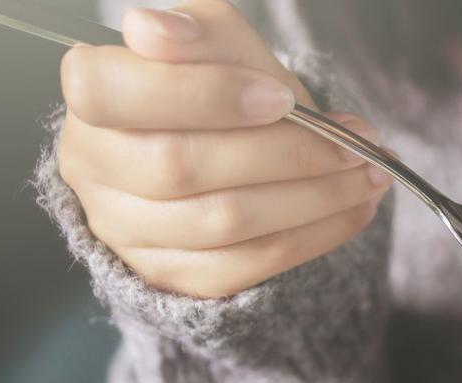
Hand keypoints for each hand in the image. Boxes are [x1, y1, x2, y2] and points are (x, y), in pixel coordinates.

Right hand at [58, 1, 390, 297]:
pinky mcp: (172, 273)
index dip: (204, 96)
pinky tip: (353, 209)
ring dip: (315, 197)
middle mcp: (93, 166)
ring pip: (223, 222)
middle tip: (355, 141)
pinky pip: (248, 264)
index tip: (280, 96)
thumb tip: (156, 30)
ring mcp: (126, 229)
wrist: (227, 149)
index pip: (114, 93)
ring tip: (368, 174)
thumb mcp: (219, 46)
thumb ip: (202, 37)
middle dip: (286, 153)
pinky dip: (314, 235)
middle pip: (180, 166)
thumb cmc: (219, 89)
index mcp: (93, 95)